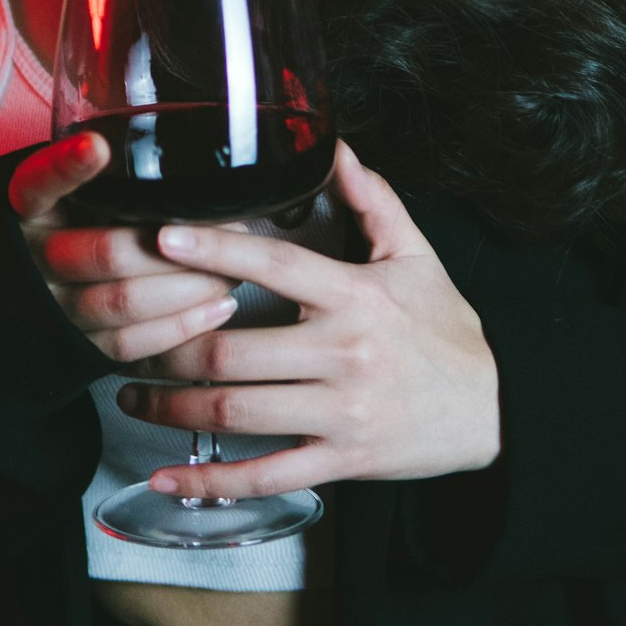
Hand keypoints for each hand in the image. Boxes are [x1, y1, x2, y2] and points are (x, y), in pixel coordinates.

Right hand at [7, 133, 241, 368]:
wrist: (21, 292)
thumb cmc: (66, 223)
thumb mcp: (68, 189)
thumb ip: (106, 174)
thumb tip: (183, 149)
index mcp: (25, 207)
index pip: (39, 182)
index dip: (67, 167)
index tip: (98, 147)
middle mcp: (33, 257)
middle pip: (107, 252)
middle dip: (179, 246)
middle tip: (230, 231)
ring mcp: (52, 307)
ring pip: (124, 301)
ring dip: (189, 288)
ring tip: (232, 272)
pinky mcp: (76, 346)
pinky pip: (128, 344)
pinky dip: (180, 327)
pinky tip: (216, 308)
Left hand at [115, 140, 501, 497]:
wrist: (496, 409)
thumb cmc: (446, 329)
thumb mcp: (417, 256)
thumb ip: (373, 200)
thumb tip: (337, 146)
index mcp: (355, 296)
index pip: (276, 266)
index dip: (216, 251)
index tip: (165, 237)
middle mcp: (344, 355)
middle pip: (235, 352)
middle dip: (170, 346)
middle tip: (129, 333)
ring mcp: (340, 413)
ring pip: (237, 413)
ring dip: (171, 406)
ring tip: (130, 392)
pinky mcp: (341, 461)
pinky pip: (266, 475)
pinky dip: (210, 478)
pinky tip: (166, 472)